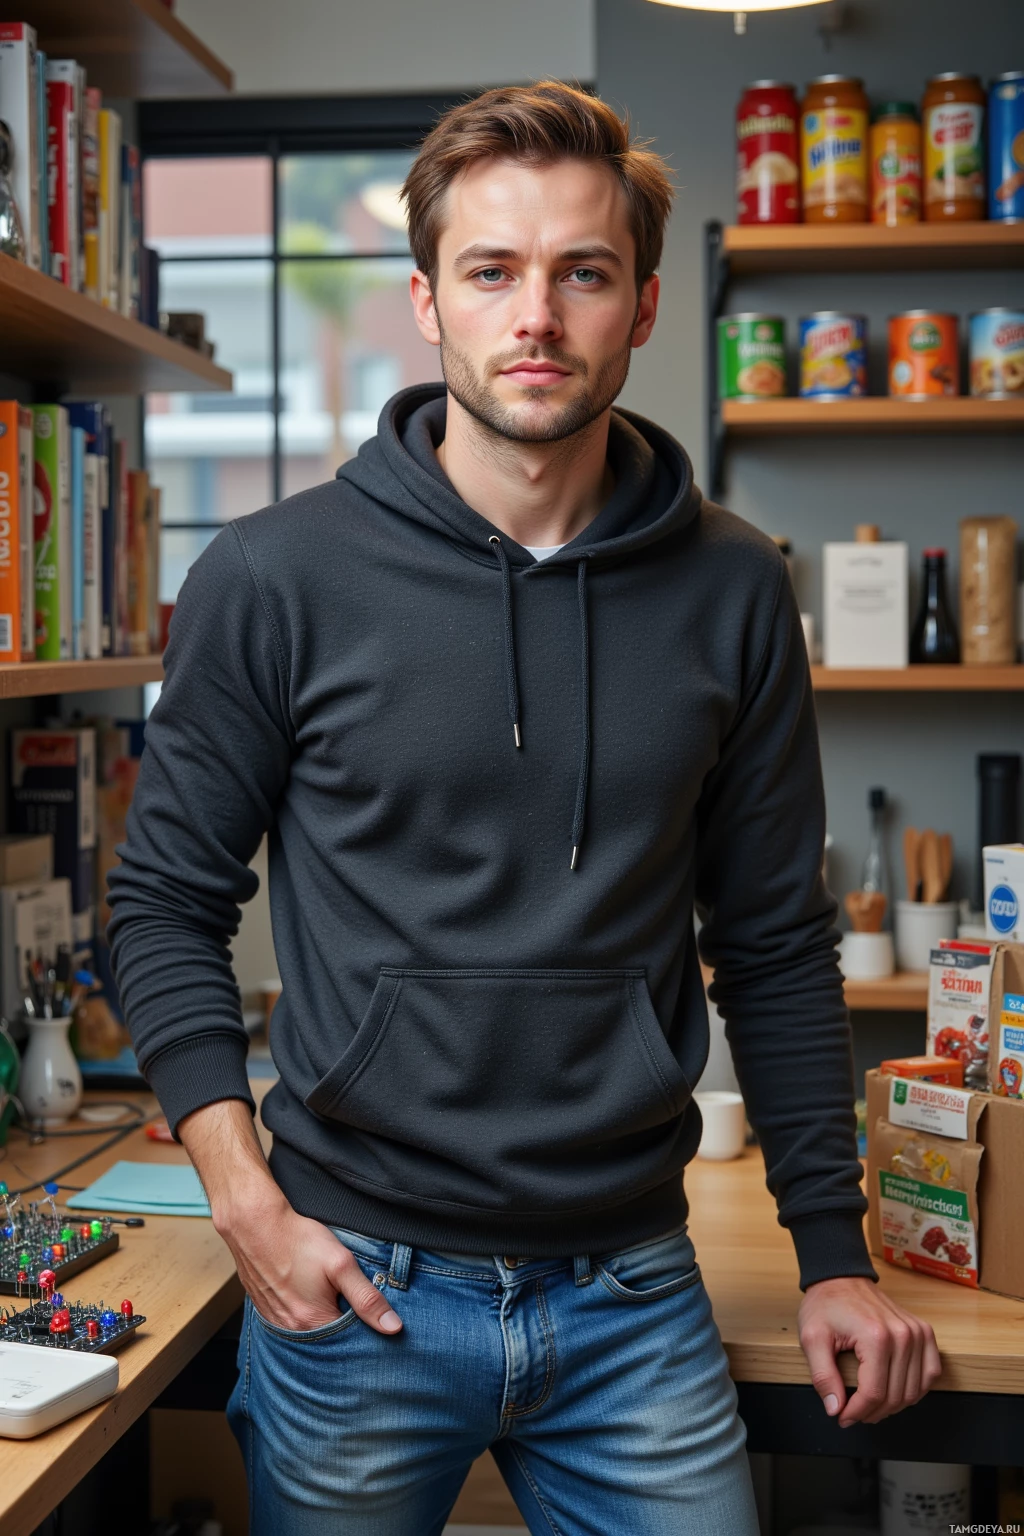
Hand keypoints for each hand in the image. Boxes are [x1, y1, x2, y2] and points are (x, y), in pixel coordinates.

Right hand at [218, 1184, 402, 1335]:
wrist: (254, 1223)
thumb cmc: (297, 1239)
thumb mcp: (341, 1264)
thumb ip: (367, 1297)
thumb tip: (393, 1327)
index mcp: (312, 1323)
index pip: (348, 1344)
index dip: (364, 1329)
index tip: (370, 1312)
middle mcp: (290, 1330)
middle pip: (326, 1339)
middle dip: (342, 1324)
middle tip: (347, 1298)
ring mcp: (274, 1320)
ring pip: (307, 1330)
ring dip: (321, 1317)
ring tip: (327, 1293)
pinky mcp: (264, 1308)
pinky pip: (289, 1321)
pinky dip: (302, 1312)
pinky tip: (306, 1292)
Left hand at [798, 1276, 940, 1427]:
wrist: (841, 1278)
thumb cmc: (826, 1304)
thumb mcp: (812, 1338)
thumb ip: (822, 1376)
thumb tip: (835, 1409)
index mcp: (876, 1336)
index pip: (874, 1394)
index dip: (857, 1413)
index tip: (842, 1417)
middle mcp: (903, 1335)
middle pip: (896, 1396)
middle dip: (872, 1413)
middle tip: (853, 1413)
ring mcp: (917, 1333)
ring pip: (914, 1391)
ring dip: (893, 1406)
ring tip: (871, 1405)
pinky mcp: (924, 1332)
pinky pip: (931, 1373)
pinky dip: (916, 1389)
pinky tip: (896, 1390)